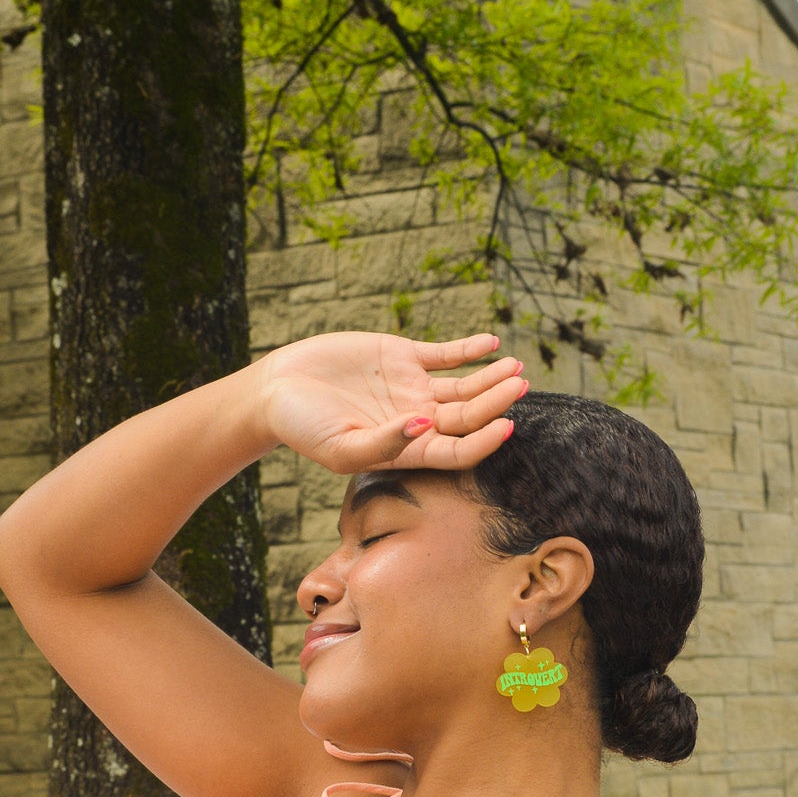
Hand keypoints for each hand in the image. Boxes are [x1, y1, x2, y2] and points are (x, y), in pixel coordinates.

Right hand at [252, 329, 525, 473]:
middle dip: (496, 402)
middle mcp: (418, 421)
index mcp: (408, 450)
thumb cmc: (304, 428)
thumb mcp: (340, 447)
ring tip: (515, 368)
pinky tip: (490, 344)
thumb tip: (424, 427)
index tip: (507, 426)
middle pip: (468, 416)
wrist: (278, 390)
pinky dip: (469, 350)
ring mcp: (413, 388)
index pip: (457, 452)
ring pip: (464, 386)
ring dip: (490, 378)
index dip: (485, 442)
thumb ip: (383, 443)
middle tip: (519, 386)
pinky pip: (445, 354)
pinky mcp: (403, 357)